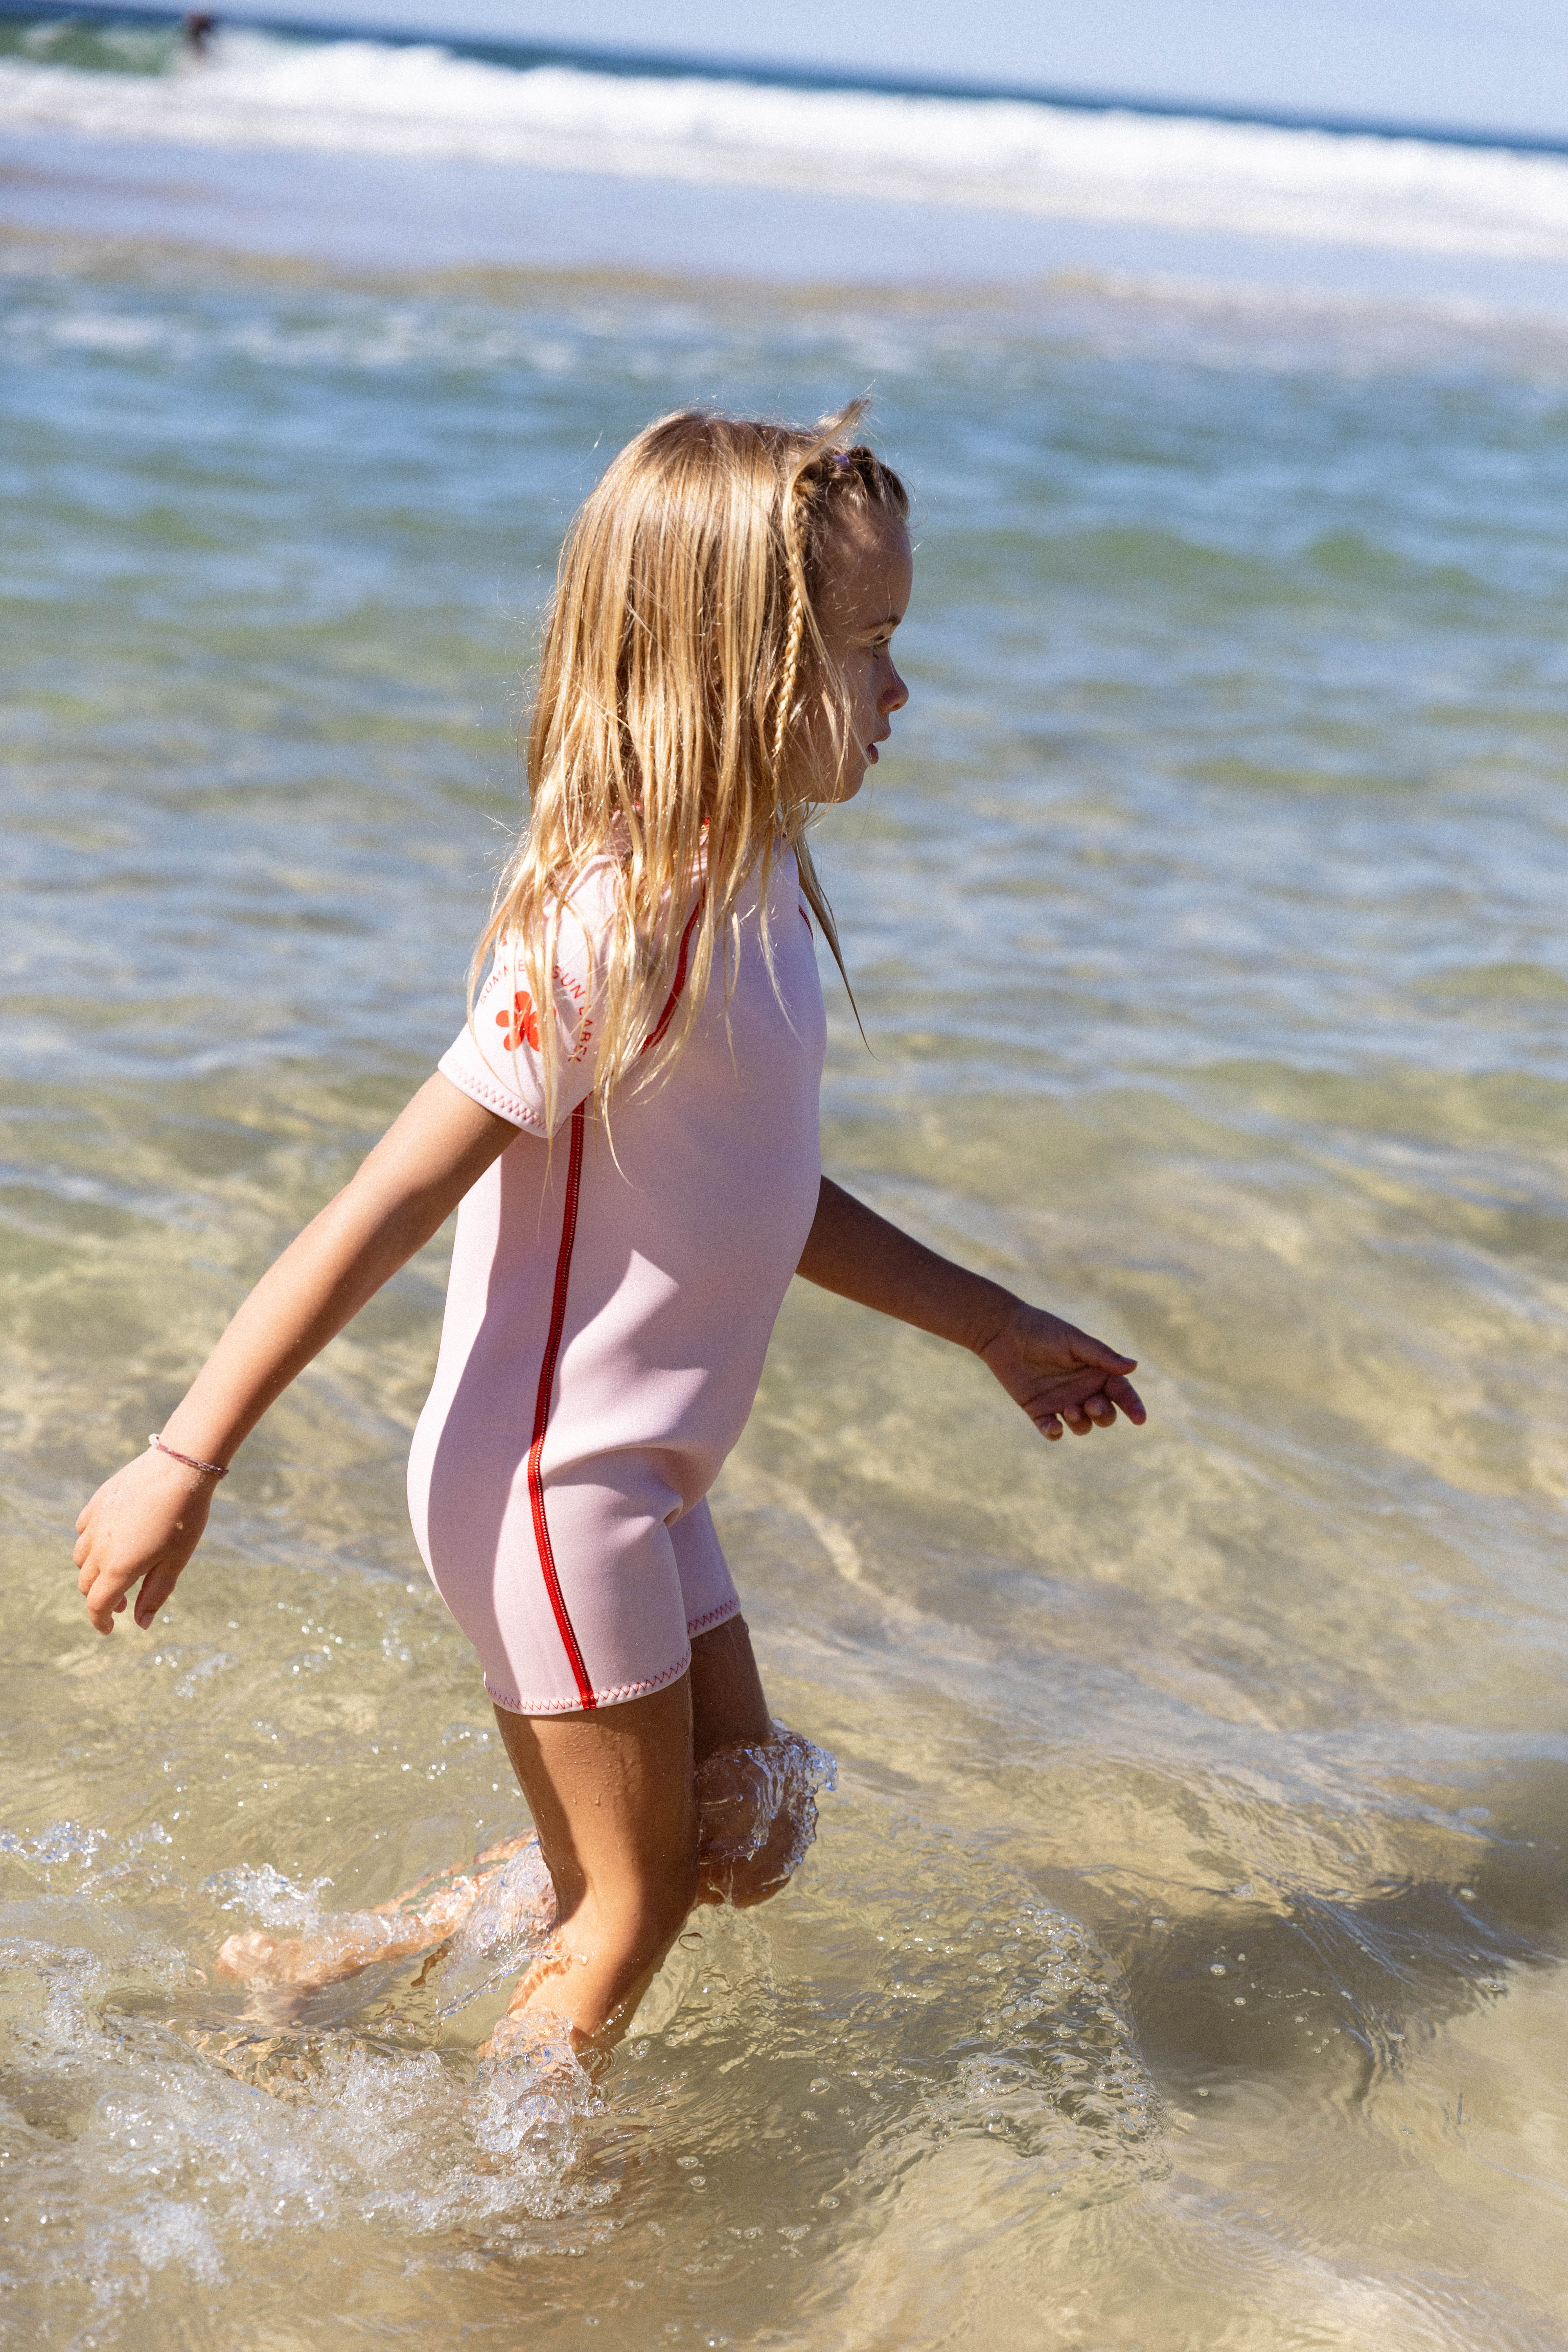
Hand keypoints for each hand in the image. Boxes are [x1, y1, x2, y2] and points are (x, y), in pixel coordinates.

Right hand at [74, 1446, 215, 1633]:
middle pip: (86, 1584)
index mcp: (118, 1568)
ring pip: (81, 1558)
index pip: (97, 1605)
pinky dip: (91, 1543)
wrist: (180, 1468)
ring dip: (94, 1571)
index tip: (109, 1629)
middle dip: (102, 1598)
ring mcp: (94, 1523)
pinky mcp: (96, 1502)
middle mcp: (99, 1548)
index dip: (100, 1621)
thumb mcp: (175, 1562)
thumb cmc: (185, 1518)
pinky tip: (110, 1540)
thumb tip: (140, 1623)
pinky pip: (83, 1530)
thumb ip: (155, 1594)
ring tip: (118, 1569)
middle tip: (126, 1600)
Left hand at [976, 1301, 1145, 1441]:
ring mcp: (1061, 1402)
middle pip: (1105, 1414)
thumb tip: (1133, 1366)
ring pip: (1082, 1426)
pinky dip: (1054, 1432)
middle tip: (1091, 1405)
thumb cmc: (1043, 1330)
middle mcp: (1082, 1390)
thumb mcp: (1074, 1341)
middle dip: (1104, 1415)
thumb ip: (1102, 1355)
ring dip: (1081, 1423)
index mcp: (1096, 1372)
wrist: (1004, 1332)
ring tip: (1069, 1409)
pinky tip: (1053, 1427)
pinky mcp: (1039, 1411)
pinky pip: (1051, 1430)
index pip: (1121, 1392)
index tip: (1139, 1419)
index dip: (1133, 1406)